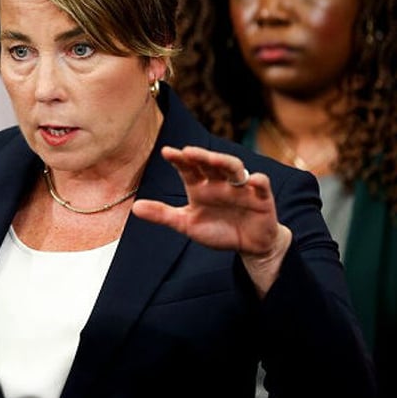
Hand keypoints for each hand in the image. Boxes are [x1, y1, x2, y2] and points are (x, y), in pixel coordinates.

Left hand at [132, 145, 290, 295]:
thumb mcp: (187, 224)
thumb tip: (134, 207)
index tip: (167, 152)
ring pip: (234, 168)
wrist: (248, 246)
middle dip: (201, 156)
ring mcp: (241, 188)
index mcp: (201, 187)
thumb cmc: (217, 230)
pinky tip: (252, 180)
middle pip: (211, 163)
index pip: (188, 169)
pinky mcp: (262, 198)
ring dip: (224, 162)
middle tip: (188, 151)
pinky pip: (261, 185)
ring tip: (213, 159)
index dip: (179, 160)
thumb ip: (163, 215)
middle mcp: (220, 183)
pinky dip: (258, 181)